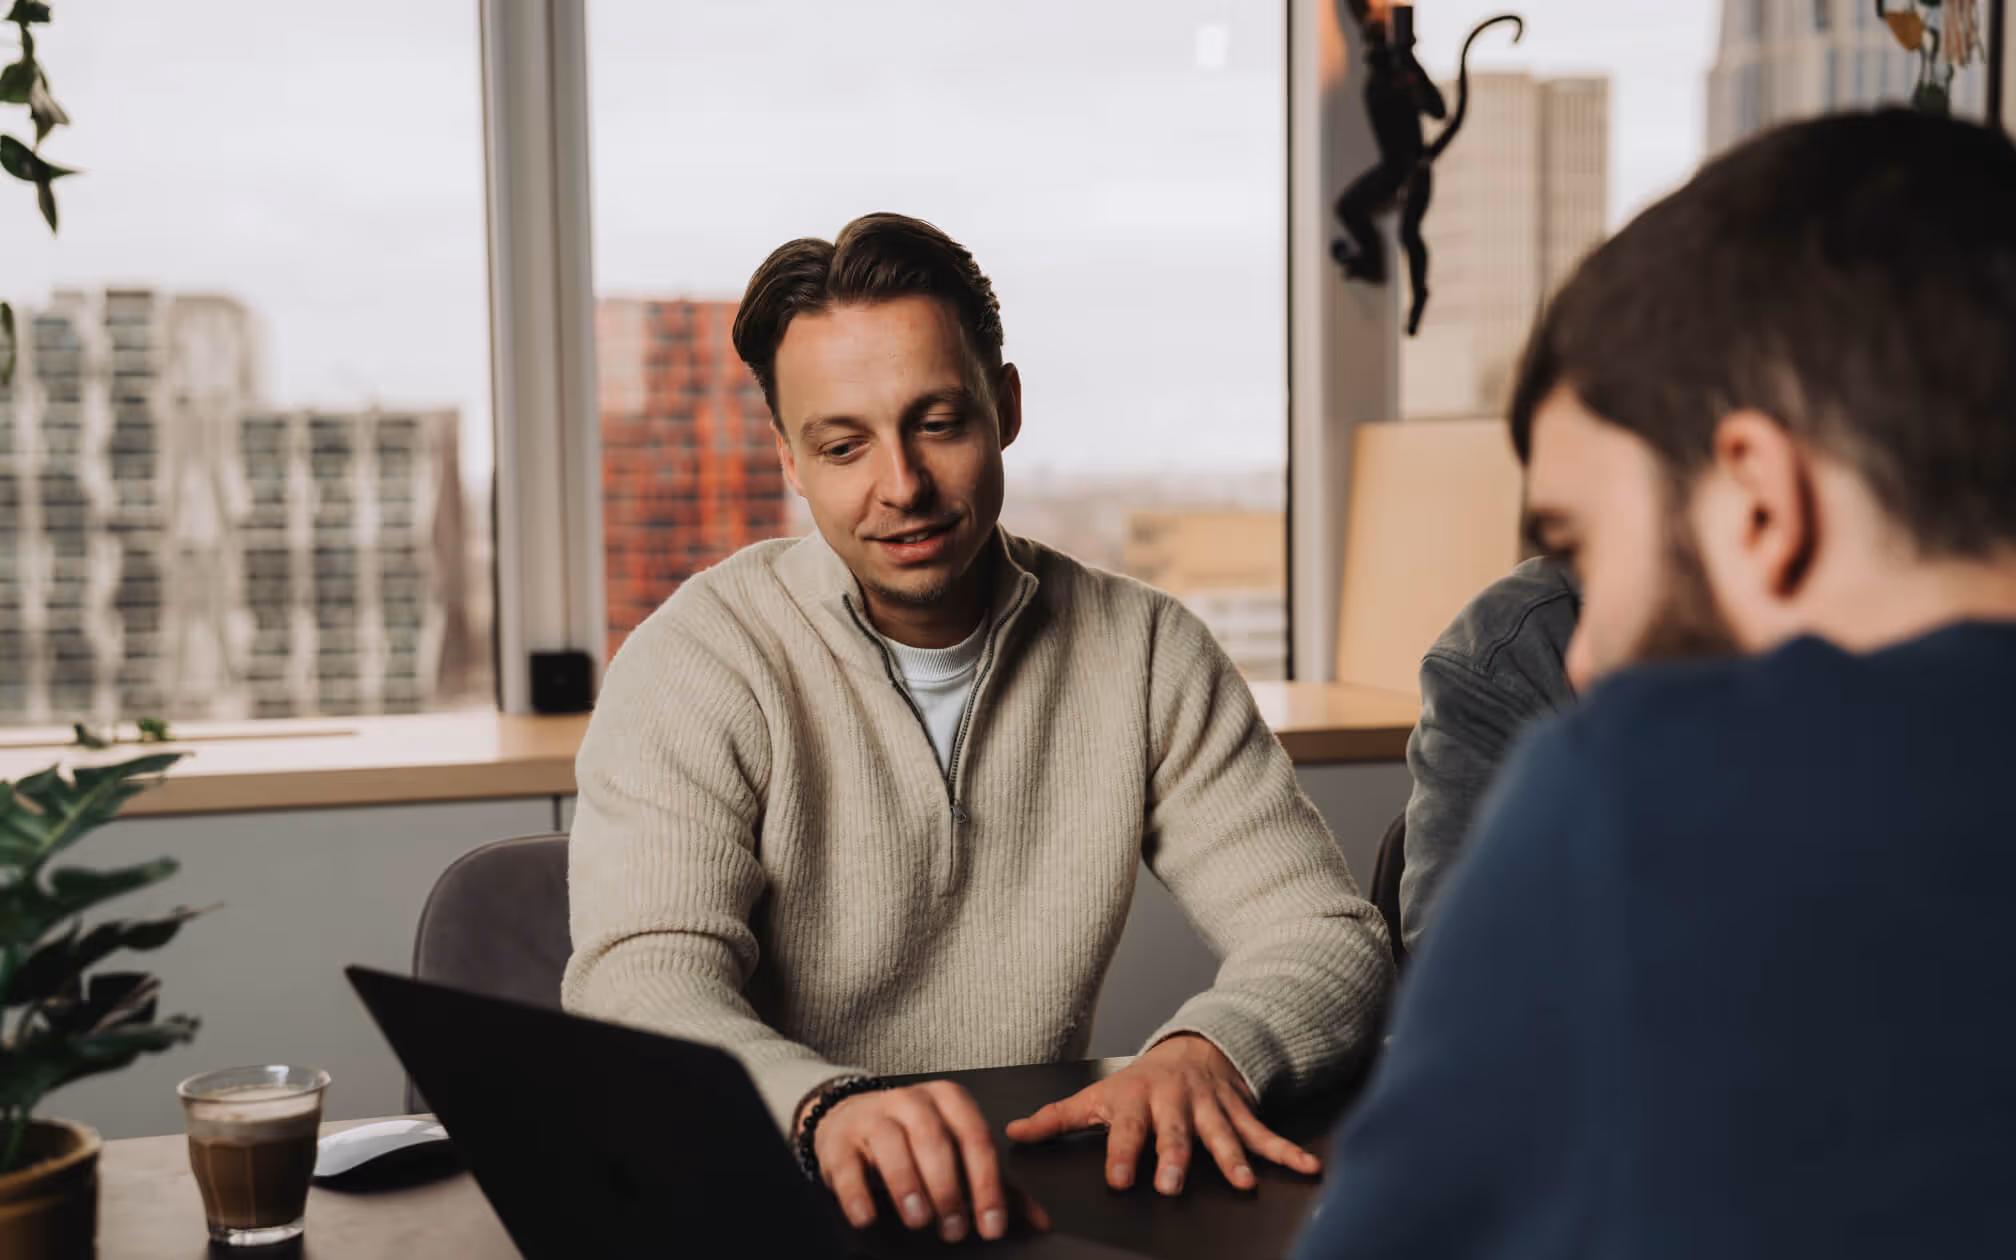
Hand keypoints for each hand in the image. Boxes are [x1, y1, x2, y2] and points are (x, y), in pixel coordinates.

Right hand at [803, 1080, 1049, 1242]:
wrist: (850, 1117)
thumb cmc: (914, 1137)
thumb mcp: (956, 1152)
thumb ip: (996, 1185)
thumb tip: (1040, 1222)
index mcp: (949, 1100)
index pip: (976, 1138)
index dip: (986, 1184)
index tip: (991, 1225)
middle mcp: (911, 1101)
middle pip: (935, 1141)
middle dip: (947, 1189)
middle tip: (954, 1229)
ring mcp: (872, 1117)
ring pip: (892, 1145)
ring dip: (907, 1186)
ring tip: (919, 1220)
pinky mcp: (839, 1141)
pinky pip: (847, 1166)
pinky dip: (857, 1194)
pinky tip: (868, 1218)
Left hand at [1004, 1033, 1320, 1194]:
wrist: (1191, 1050)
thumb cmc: (1137, 1083)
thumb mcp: (1096, 1095)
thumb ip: (1056, 1119)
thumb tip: (1014, 1135)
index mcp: (1136, 1101)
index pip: (1126, 1130)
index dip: (1122, 1154)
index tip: (1120, 1180)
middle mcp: (1174, 1103)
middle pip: (1174, 1134)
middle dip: (1176, 1158)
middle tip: (1173, 1184)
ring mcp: (1210, 1108)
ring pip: (1221, 1135)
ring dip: (1232, 1158)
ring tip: (1243, 1183)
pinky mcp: (1239, 1114)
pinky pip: (1264, 1135)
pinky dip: (1287, 1152)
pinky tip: (1307, 1168)